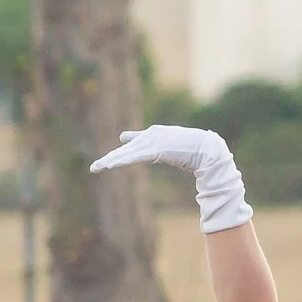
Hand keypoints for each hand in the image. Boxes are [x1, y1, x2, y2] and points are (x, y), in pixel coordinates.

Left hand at [91, 124, 230, 176]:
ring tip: (98, 168)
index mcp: (154, 134)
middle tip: (94, 168)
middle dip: (110, 159)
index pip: (133, 146)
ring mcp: (154, 141)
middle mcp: (151, 135)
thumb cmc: (193, 147)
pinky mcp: (157, 149)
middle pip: (126, 150)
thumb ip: (165, 146)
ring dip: (112, 162)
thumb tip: (158, 149)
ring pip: (128, 154)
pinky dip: (123, 161)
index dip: (119, 155)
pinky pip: (136, 157)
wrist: (207, 148)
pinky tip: (112, 165)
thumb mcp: (172, 145)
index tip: (106, 163)